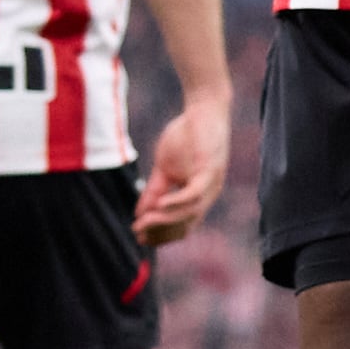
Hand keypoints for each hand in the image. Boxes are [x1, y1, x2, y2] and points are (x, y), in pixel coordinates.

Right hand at [131, 100, 227, 245]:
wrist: (203, 109)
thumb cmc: (185, 137)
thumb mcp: (164, 168)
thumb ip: (154, 191)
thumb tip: (139, 213)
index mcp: (199, 196)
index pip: (183, 226)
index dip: (162, 235)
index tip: (140, 238)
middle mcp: (208, 194)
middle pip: (185, 224)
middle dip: (160, 232)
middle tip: (139, 235)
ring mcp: (211, 183)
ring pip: (189, 212)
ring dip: (164, 220)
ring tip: (144, 223)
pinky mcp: (209, 170)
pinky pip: (194, 193)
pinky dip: (177, 202)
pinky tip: (159, 205)